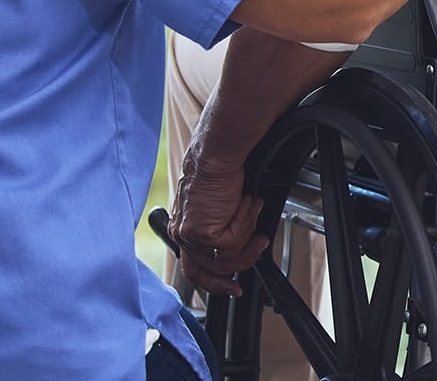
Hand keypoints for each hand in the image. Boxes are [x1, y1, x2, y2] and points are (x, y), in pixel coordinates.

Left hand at [170, 147, 269, 295]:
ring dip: (247, 232)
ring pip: (226, 256)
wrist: (217, 152)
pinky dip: (246, 221)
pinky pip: (233, 243)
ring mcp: (189, 235)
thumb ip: (225, 226)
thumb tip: (247, 242)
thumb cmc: (220, 169)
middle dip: (235, 268)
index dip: (214, 279)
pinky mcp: (201, 232)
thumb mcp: (220, 203)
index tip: (231, 284)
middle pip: (205, 271)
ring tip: (253, 206)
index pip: (193, 265)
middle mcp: (181, 233)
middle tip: (255, 257)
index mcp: (183, 227)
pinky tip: (246, 202)